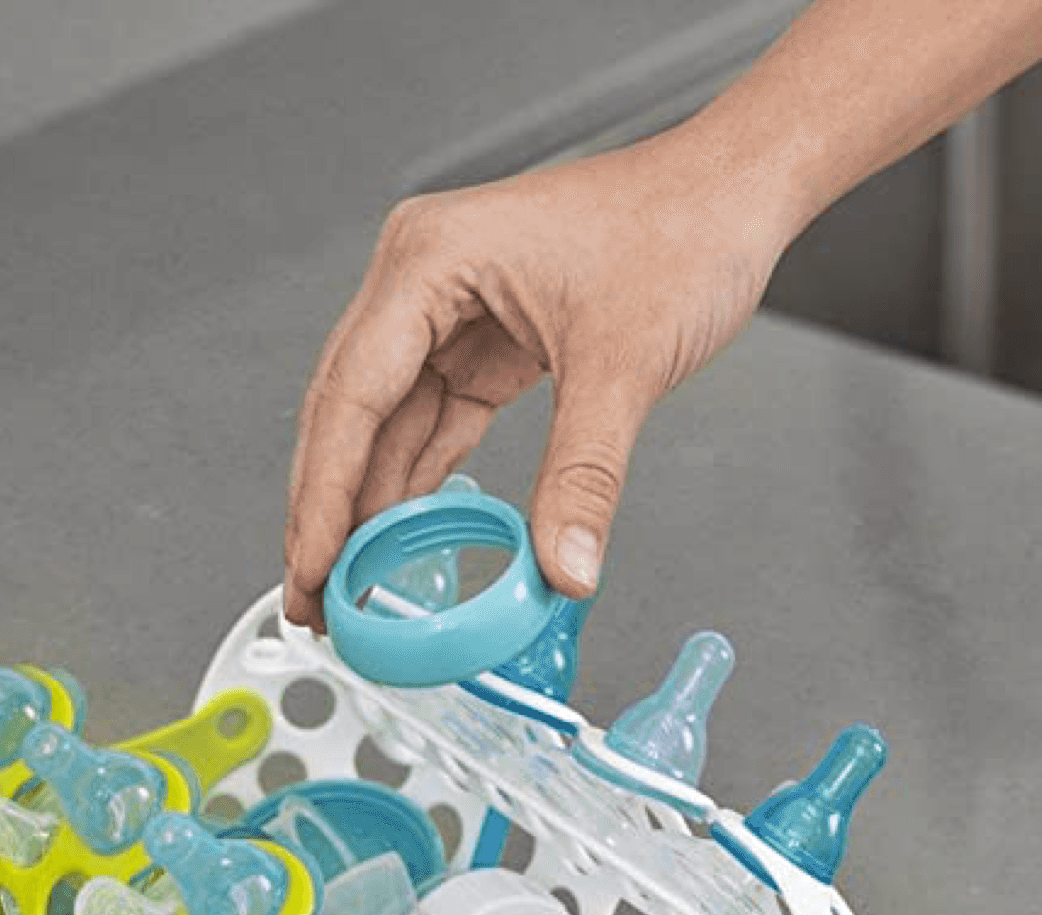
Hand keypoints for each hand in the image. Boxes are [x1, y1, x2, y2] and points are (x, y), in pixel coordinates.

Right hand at [284, 126, 795, 628]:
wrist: (731, 193)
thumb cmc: (680, 228)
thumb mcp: (625, 366)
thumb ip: (584, 477)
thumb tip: (564, 565)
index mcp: (430, 258)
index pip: (353, 396)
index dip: (325, 493)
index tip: (310, 565)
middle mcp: (424, 274)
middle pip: (352, 409)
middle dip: (332, 506)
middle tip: (316, 593)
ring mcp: (452, 304)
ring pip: (389, 418)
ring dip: (373, 498)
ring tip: (356, 580)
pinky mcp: (488, 332)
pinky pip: (438, 414)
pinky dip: (423, 473)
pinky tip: (407, 531)